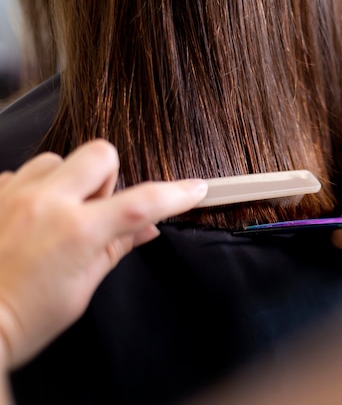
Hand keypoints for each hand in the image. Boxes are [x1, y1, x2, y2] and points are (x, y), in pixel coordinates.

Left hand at [0, 140, 207, 367]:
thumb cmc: (22, 318)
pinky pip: (23, 173)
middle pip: (100, 153)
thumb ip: (115, 248)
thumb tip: (146, 229)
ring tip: (57, 215)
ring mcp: (13, 195)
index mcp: (76, 233)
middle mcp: (44, 204)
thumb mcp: (81, 288)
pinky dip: (35, 190)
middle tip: (98, 207)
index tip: (193, 189)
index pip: (141, 203)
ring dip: (68, 181)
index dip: (175, 195)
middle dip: (109, 175)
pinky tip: (30, 218)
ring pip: (57, 159)